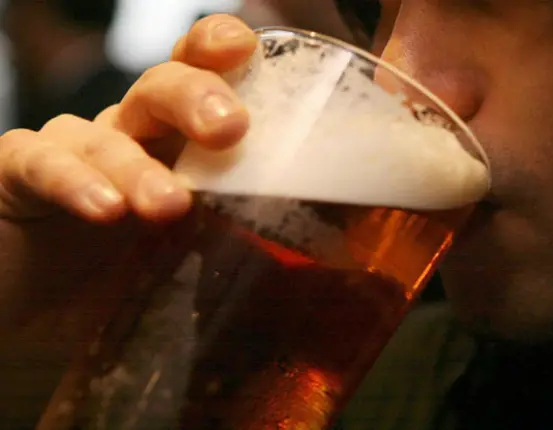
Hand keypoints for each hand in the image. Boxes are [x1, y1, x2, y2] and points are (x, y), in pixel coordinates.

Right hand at [0, 14, 256, 424]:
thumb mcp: (197, 255)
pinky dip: (72, 182)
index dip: (219, 53)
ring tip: (169, 206)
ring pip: (107, 132)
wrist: (39, 305)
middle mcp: (129, 134)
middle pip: (160, 88)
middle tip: (229, 130)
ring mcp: (72, 149)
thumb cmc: (126, 275)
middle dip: (195, 97)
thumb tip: (334, 245)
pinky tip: (103, 210)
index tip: (247, 49)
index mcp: (176, 144)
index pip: (200, 78)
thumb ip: (251, 240)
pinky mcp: (17, 174)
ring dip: (140, 166)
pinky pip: (39, 162)